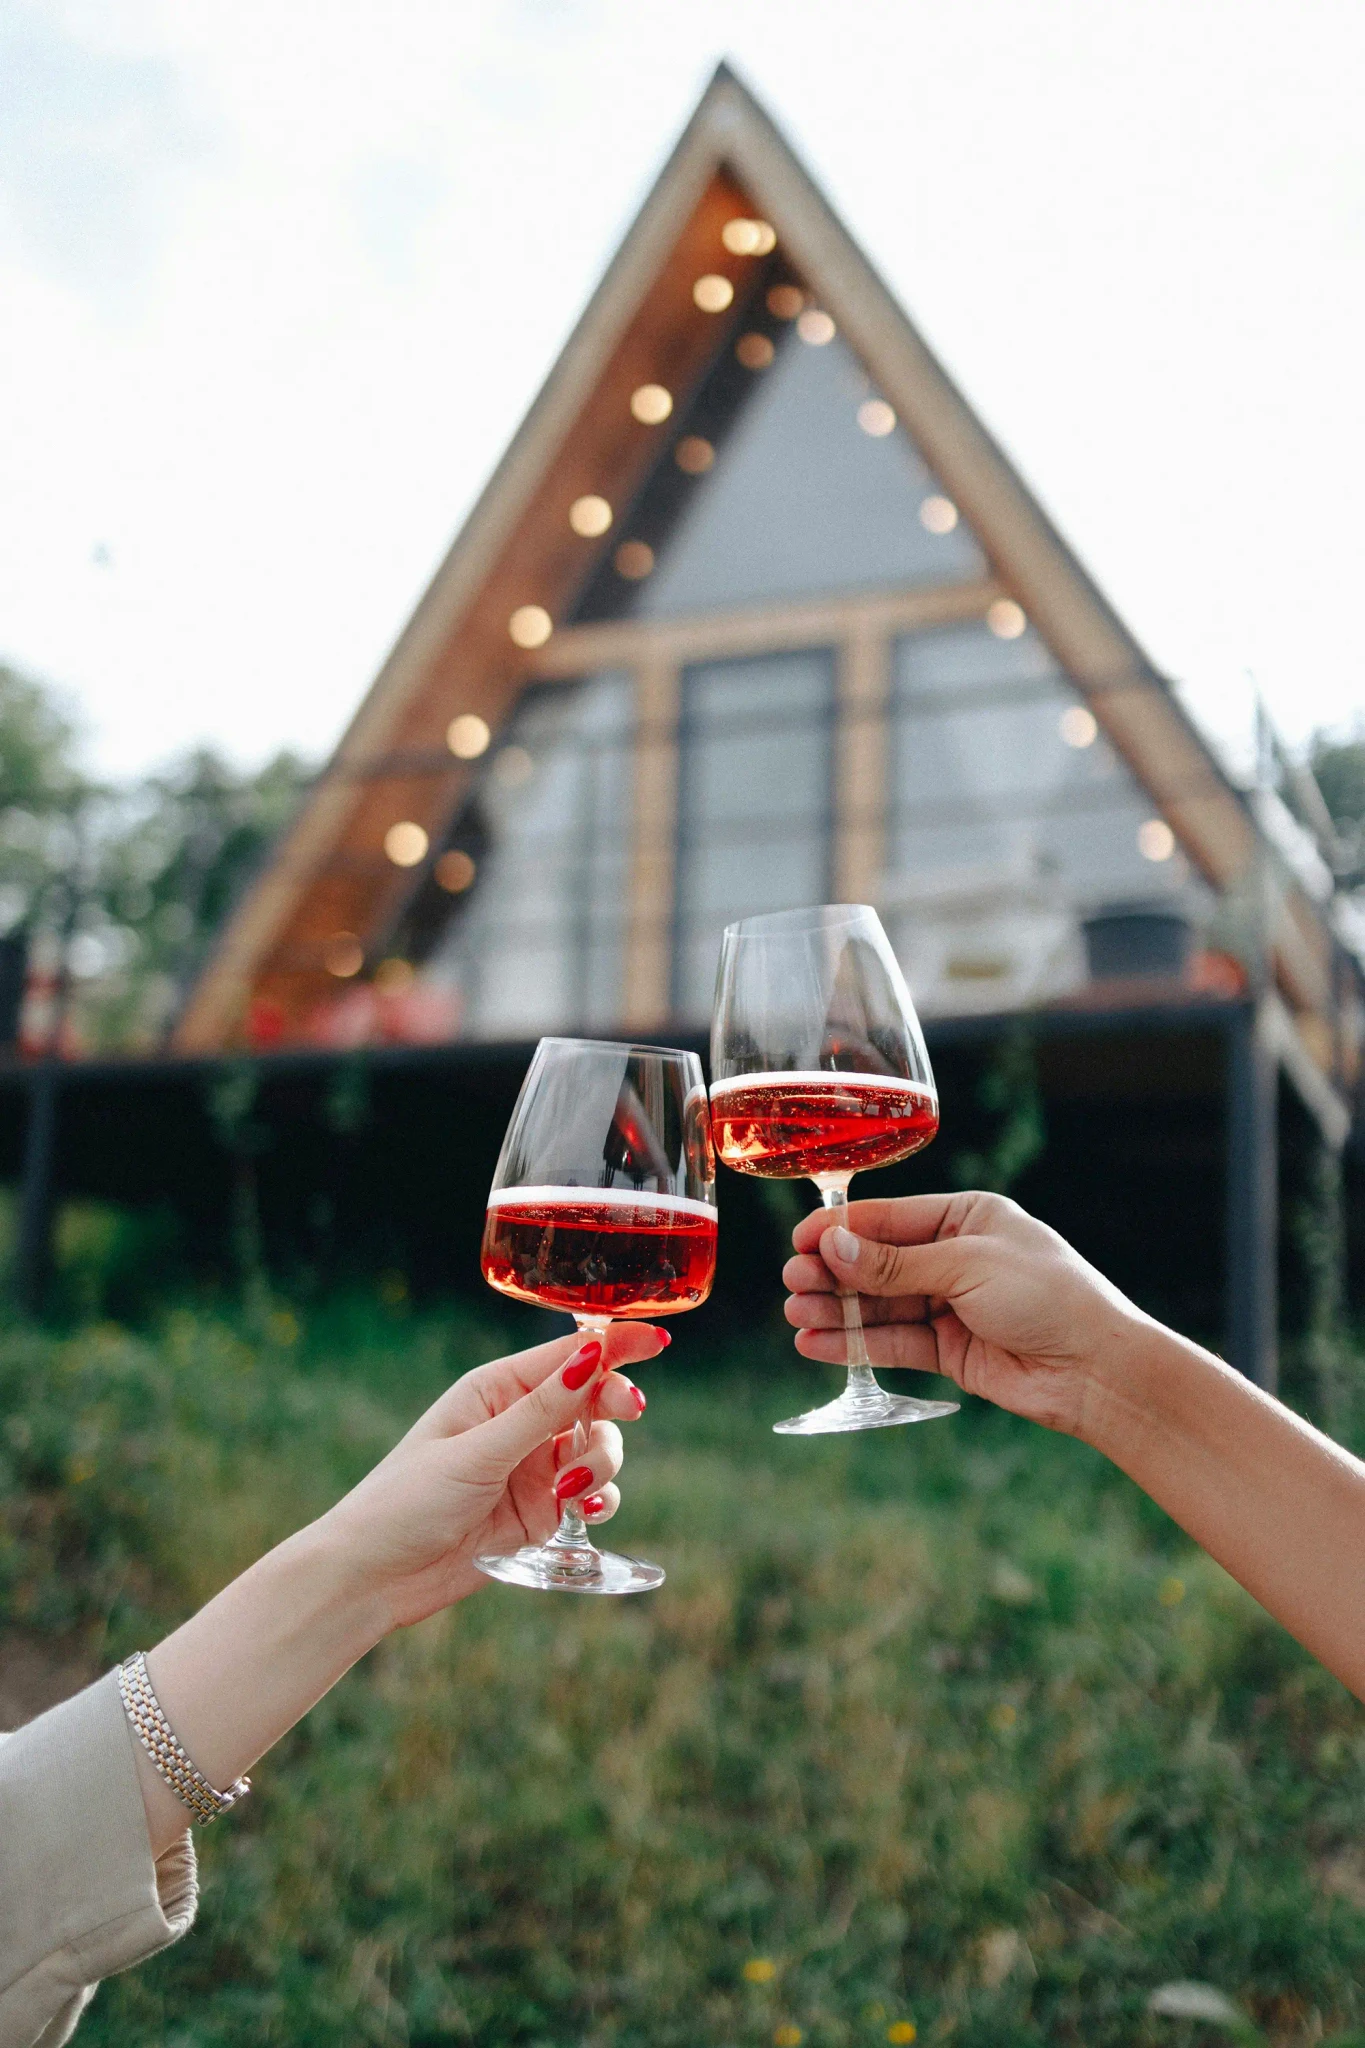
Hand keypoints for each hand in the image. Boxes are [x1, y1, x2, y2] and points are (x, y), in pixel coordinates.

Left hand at [320, 1324, 663, 1628]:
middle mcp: (519, 1422)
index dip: (615, 1344)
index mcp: (496, 1390)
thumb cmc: (406, 1501)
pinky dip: (601, 1499)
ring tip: (572, 1492)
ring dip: (602, 1463)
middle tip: (629, 1413)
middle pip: (593, 1398)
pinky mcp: (540, 1512)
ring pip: (599, 1447)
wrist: (374, 1578)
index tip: (658, 1340)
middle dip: (614, 1405)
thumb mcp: (477, 1452)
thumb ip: (541, 1410)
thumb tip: (593, 1354)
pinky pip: (593, 1495)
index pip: (567, 1355)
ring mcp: (533, 1468)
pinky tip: (588, 1510)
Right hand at [783, 1191, 1149, 1438]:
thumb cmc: (1048, 1298)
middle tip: (792, 1282)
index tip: (799, 1241)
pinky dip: (854, 1343)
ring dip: (837, 1310)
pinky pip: (893, 1342)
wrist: (1097, 1370)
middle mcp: (956, 1257)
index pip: (891, 1218)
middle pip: (879, 1263)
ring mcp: (952, 1305)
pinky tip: (817, 1343)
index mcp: (968, 1216)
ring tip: (795, 1315)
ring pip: (880, 1305)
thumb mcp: (967, 1266)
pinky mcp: (951, 1350)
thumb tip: (833, 1247)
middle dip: (834, 1272)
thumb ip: (895, 1265)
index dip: (843, 1229)